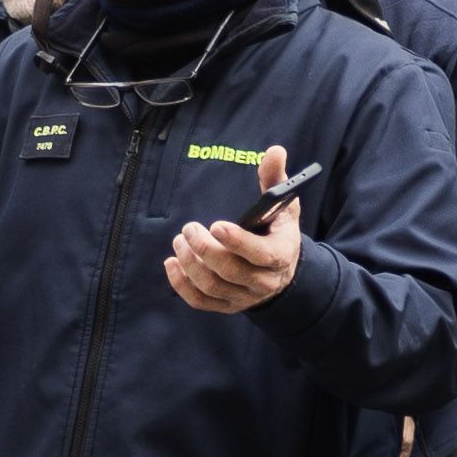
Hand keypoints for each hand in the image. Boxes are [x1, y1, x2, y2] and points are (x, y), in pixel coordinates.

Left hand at [165, 144, 303, 314]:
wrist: (282, 269)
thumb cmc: (278, 230)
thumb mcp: (284, 205)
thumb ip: (276, 179)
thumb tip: (275, 151)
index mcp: (281, 254)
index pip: (261, 254)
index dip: (237, 242)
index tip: (215, 225)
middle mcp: (263, 281)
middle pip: (231, 272)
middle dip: (206, 249)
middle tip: (189, 228)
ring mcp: (244, 297)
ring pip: (213, 287)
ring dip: (191, 265)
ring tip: (180, 241)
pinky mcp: (227, 305)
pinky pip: (201, 302)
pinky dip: (182, 285)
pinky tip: (172, 263)